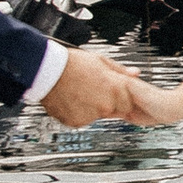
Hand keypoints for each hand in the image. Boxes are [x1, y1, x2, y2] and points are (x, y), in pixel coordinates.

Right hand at [39, 49, 156, 127]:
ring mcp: (91, 116)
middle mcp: (105, 105)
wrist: (47, 71)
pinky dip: (77, 113)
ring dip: (91, 109)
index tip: (110, 92)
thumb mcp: (100, 61)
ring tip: (78, 92)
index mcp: (114, 89)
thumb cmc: (72, 63)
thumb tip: (135, 74)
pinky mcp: (77, 122)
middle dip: (107, 104)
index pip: (128, 103)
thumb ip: (120, 71)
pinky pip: (82, 120)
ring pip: (97, 116)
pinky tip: (70, 99)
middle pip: (114, 111)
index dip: (120, 97)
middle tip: (91, 90)